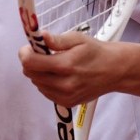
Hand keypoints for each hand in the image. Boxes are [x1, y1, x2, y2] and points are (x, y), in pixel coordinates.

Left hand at [19, 31, 139, 106]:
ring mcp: (65, 96)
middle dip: (31, 62)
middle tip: (43, 54)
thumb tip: (42, 36)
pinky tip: (59, 75)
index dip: (25, 53)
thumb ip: (57, 40)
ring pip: (36, 83)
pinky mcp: (67, 103)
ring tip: (54, 65)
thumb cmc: (96, 52)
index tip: (30, 47)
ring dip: (39, 73)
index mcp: (66, 65)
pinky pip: (45, 92)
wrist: (114, 71)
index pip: (29, 63)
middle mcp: (64, 84)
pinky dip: (46, 83)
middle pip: (30, 74)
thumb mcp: (78, 39)